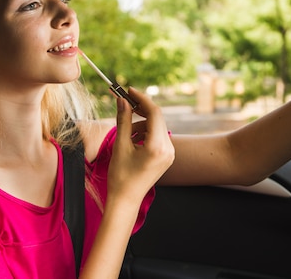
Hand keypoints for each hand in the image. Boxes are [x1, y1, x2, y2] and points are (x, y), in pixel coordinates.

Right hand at [107, 87, 174, 204]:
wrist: (126, 200)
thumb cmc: (120, 176)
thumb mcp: (120, 145)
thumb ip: (123, 120)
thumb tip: (122, 99)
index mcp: (158, 147)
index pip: (154, 113)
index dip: (141, 98)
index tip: (128, 90)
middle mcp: (168, 149)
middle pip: (156, 118)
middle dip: (140, 109)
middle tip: (123, 101)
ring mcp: (170, 153)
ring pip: (156, 126)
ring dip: (141, 123)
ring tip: (125, 134)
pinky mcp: (167, 156)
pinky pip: (157, 136)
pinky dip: (145, 133)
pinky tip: (132, 141)